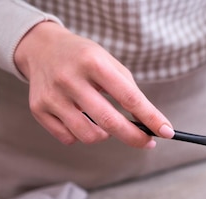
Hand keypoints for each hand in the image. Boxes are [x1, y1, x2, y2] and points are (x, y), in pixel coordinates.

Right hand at [14, 22, 173, 146]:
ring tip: (104, 122)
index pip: (129, 97)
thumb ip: (129, 91)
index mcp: (93, 62)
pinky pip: (69, 138)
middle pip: (109, 121)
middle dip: (134, 137)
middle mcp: (69, 78)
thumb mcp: (109, 62)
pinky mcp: (39, 109)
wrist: (42, 48)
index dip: (151, 118)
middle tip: (147, 142)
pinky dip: (81, 134)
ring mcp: (52, 95)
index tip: (166, 132)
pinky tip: (80, 119)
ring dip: (104, 135)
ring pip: (88, 136)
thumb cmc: (85, 59)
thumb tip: (149, 124)